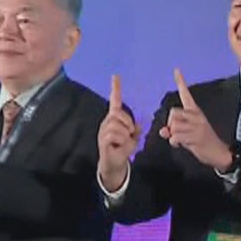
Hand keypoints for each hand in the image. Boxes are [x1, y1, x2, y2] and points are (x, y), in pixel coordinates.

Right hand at [97, 75, 139, 192]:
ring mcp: (103, 131)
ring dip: (126, 136)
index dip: (115, 89)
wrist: (114, 163)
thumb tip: (138, 125)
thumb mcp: (133, 138)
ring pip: (118, 126)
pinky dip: (122, 141)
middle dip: (128, 124)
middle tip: (129, 134)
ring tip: (123, 142)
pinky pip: (115, 135)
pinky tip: (119, 146)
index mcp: (114, 119)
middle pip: (118, 114)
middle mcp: (107, 122)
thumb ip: (136, 129)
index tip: (116, 76)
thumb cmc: (123, 149)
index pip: (114, 101)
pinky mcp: (102, 140)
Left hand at [161, 69, 233, 171]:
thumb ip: (174, 129)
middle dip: (171, 124)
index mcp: (195, 112)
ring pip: (173, 126)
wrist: (218, 152)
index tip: (176, 70)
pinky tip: (183, 144)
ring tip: (183, 140)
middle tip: (177, 132)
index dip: (181, 82)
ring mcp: (197, 126)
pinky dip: (175, 142)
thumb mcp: (187, 133)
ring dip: (173, 135)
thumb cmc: (202, 141)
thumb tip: (163, 132)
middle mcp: (196, 116)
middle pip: (173, 113)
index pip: (186, 94)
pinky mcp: (196, 136)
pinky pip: (175, 136)